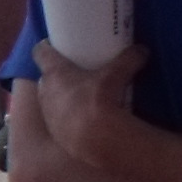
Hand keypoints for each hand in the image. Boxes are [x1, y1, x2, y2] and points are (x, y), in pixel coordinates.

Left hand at [32, 40, 146, 173]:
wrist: (92, 138)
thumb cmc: (98, 98)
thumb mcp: (115, 75)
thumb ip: (128, 60)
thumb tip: (141, 49)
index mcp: (54, 72)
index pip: (40, 53)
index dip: (45, 46)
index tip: (52, 44)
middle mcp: (45, 91)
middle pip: (46, 78)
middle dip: (57, 75)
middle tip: (74, 72)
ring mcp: (48, 114)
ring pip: (51, 100)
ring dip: (62, 97)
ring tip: (82, 97)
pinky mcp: (55, 132)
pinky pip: (59, 120)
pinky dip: (69, 117)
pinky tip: (85, 119)